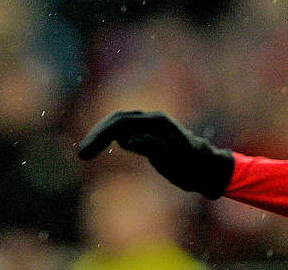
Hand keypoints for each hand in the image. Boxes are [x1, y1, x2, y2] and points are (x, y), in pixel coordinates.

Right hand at [77, 110, 234, 198]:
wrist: (206, 167)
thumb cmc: (194, 165)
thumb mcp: (176, 159)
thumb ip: (154, 147)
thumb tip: (127, 139)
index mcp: (157, 122)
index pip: (121, 124)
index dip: (101, 136)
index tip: (86, 153)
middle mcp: (150, 119)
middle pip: (116, 121)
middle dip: (96, 135)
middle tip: (81, 155)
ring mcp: (148, 126)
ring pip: (117, 125)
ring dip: (99, 136)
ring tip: (84, 154)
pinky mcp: (145, 135)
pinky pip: (122, 133)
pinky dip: (107, 138)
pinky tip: (95, 148)